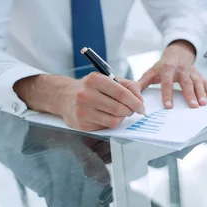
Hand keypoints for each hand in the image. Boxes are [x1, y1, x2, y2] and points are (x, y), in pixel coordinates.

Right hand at [15, 73, 144, 131]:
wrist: (65, 97)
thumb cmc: (91, 87)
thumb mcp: (108, 79)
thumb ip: (127, 86)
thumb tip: (140, 99)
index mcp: (95, 80)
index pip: (121, 93)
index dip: (135, 101)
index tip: (141, 106)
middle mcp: (86, 94)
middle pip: (118, 108)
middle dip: (130, 111)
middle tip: (132, 110)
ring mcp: (82, 110)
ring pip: (114, 120)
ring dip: (122, 117)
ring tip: (120, 112)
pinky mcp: (81, 124)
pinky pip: (106, 127)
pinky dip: (111, 122)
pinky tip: (108, 116)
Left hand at [138, 40, 206, 108]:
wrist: (177, 52)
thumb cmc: (163, 65)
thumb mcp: (151, 71)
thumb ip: (142, 83)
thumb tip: (132, 94)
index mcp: (167, 68)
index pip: (167, 82)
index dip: (167, 94)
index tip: (169, 106)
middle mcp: (181, 69)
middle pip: (186, 82)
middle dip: (190, 94)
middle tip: (193, 106)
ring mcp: (191, 71)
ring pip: (198, 81)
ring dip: (201, 92)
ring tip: (203, 103)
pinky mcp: (198, 73)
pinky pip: (205, 80)